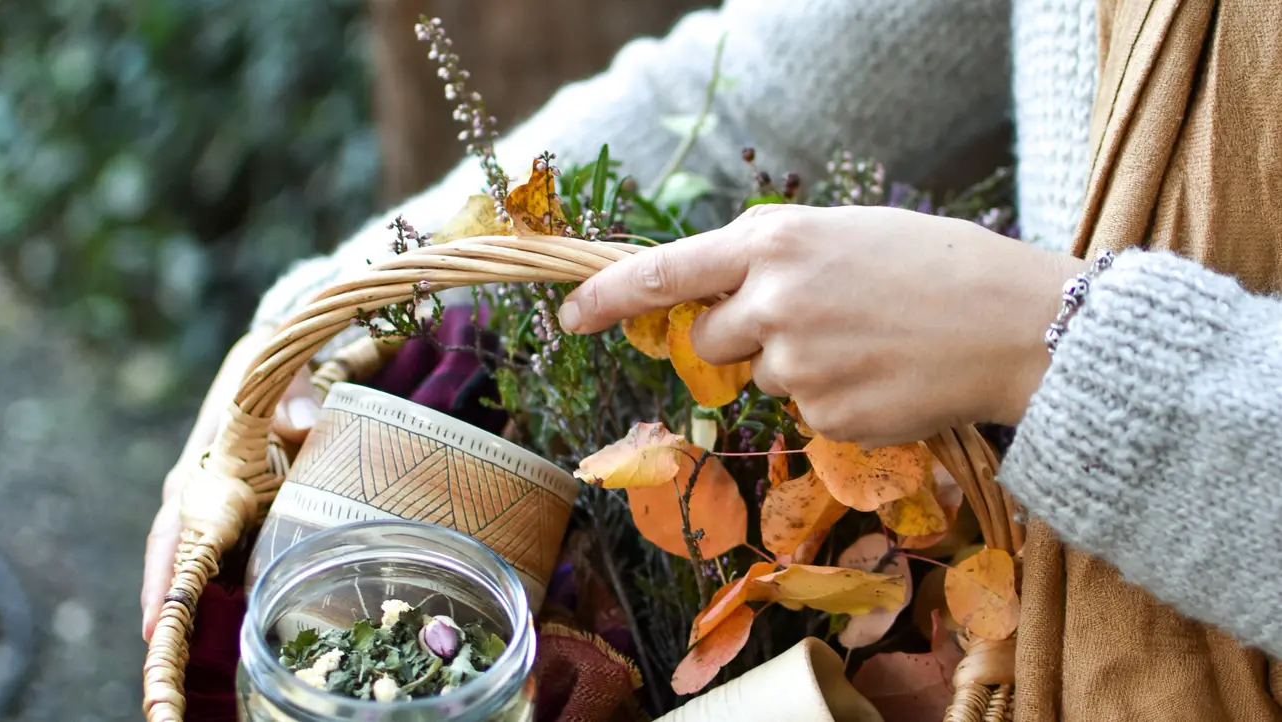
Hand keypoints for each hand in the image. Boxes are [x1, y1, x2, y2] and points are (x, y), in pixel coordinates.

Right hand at [141, 329, 320, 640]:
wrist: (272, 358)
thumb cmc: (266, 368)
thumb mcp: (273, 371)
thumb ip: (289, 395)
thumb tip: (305, 427)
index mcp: (201, 466)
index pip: (175, 529)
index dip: (165, 575)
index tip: (157, 621)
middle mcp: (201, 491)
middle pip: (178, 558)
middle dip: (172, 605)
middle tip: (168, 658)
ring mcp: (220, 502)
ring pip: (204, 561)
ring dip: (201, 601)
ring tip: (199, 656)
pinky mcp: (243, 505)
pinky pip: (234, 550)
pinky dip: (233, 582)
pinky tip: (247, 616)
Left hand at [558, 204, 1084, 445]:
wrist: (1014, 322)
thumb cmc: (935, 265)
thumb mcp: (842, 234)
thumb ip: (771, 261)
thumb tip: (714, 301)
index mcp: (775, 242)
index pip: (664, 273)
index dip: (610, 298)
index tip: (573, 317)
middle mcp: (772, 301)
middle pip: (709, 339)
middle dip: (741, 338)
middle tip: (813, 321)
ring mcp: (796, 364)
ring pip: (762, 379)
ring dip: (798, 368)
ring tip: (868, 343)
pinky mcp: (825, 415)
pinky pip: (805, 413)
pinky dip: (834, 399)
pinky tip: (883, 375)